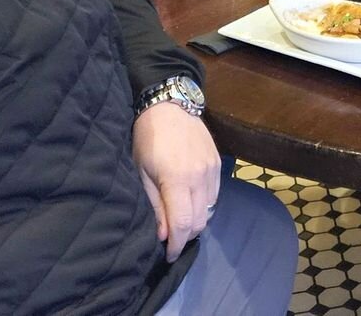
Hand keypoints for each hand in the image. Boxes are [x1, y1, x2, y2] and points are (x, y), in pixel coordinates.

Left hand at [133, 102, 220, 260]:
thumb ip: (155, 205)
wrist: (169, 105)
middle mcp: (200, 177)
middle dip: (185, 236)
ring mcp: (212, 170)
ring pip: (210, 209)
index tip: (168, 255)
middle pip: (200, 221)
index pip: (183, 224)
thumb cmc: (148, 139)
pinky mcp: (218, 163)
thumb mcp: (142, 173)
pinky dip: (204, 205)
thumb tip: (163, 234)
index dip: (176, 245)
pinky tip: (190, 202)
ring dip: (196, 221)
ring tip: (180, 221)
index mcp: (178, 180)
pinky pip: (214, 195)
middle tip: (171, 239)